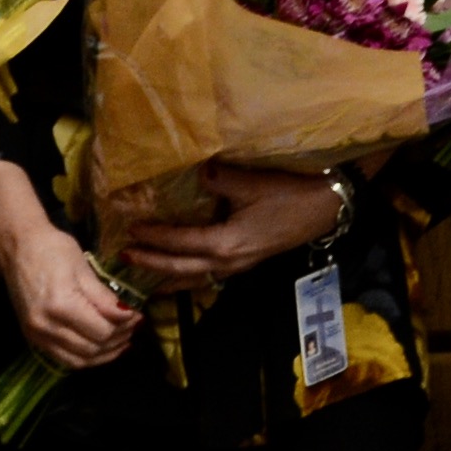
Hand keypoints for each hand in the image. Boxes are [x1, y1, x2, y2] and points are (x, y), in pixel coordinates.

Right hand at [0, 217, 142, 370]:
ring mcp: (37, 335)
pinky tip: (100, 349)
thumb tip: (128, 315)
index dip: (125, 326)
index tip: (138, 315)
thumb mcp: (83, 268)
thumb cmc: (51, 249)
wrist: (16, 247)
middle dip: (118, 340)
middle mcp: (46, 326)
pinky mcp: (33, 338)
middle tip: (133, 327)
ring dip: (104, 354)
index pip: (102, 331)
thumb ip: (104, 298)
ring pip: (79, 360)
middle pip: (93, 348)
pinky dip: (85, 358)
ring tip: (122, 341)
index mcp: (61, 305)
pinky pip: (64, 359)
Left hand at [121, 162, 345, 296]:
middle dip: (151, 264)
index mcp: (226, 243)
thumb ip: (218, 180)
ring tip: (144, 276)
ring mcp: (238, 266)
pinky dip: (187, 276)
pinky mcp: (245, 262)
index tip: (130, 230)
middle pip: (181, 268)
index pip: (180, 243)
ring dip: (167, 276)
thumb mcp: (252, 183)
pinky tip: (179, 273)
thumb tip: (192, 172)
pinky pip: (207, 276)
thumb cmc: (291, 194)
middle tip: (124, 258)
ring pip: (194, 278)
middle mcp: (228, 262)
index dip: (154, 238)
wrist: (327, 208)